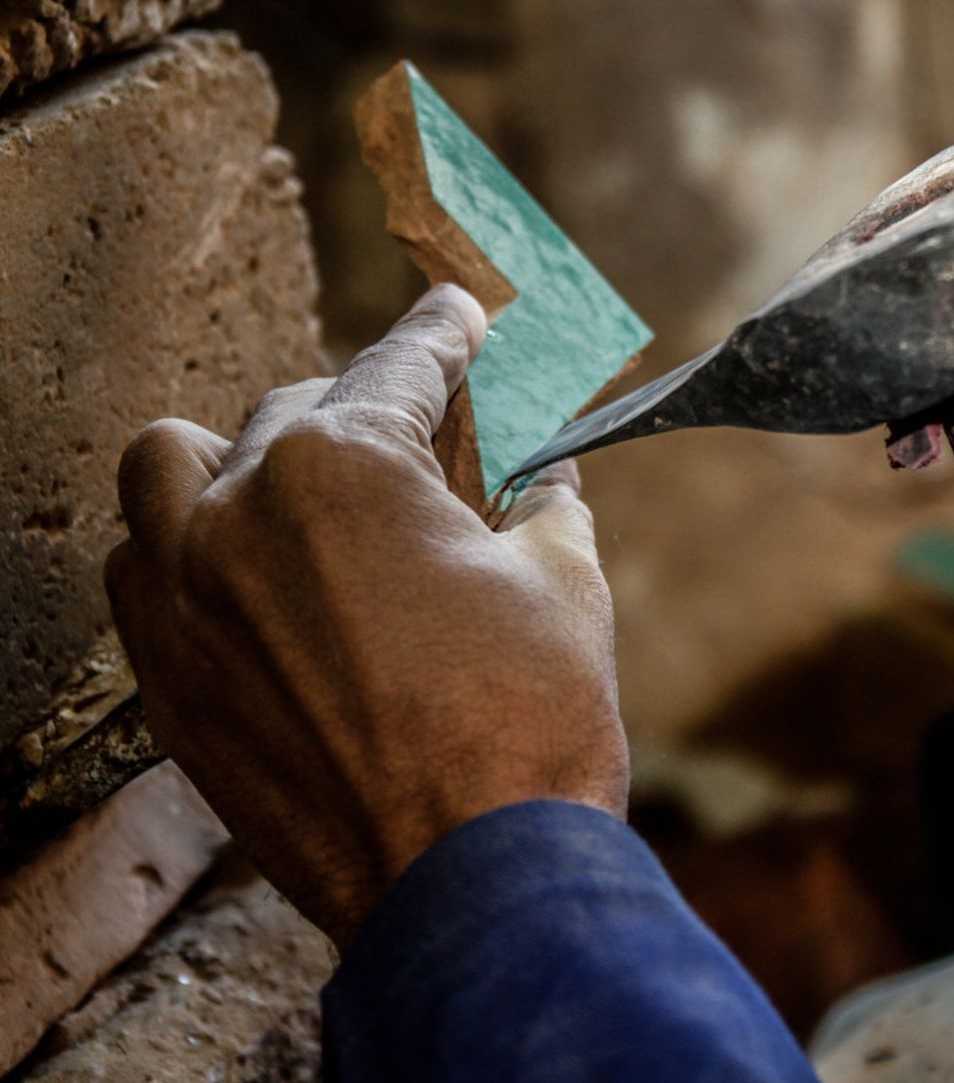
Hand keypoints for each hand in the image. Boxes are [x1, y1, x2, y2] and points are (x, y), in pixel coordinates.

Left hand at [105, 284, 627, 947]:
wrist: (468, 883)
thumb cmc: (528, 725)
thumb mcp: (566, 584)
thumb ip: (545, 501)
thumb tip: (544, 476)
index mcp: (345, 469)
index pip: (398, 366)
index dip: (443, 332)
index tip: (460, 314)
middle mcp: (239, 515)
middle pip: (290, 412)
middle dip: (363, 413)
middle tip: (423, 446)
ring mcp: (184, 602)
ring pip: (168, 470)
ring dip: (233, 459)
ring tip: (296, 491)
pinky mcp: (169, 685)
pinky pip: (141, 575)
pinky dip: (189, 552)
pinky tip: (253, 581)